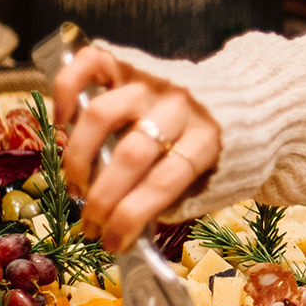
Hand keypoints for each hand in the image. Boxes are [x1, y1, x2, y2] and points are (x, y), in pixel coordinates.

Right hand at [54, 43, 220, 252]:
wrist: (244, 94)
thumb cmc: (222, 146)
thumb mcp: (214, 178)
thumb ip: (177, 199)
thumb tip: (126, 229)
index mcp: (207, 140)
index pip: (162, 184)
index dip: (130, 218)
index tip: (111, 243)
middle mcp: (178, 106)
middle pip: (130, 155)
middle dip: (101, 199)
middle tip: (88, 225)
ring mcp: (152, 80)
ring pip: (101, 114)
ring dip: (78, 157)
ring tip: (76, 185)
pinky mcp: (130, 61)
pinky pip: (89, 65)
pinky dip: (67, 91)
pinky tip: (62, 122)